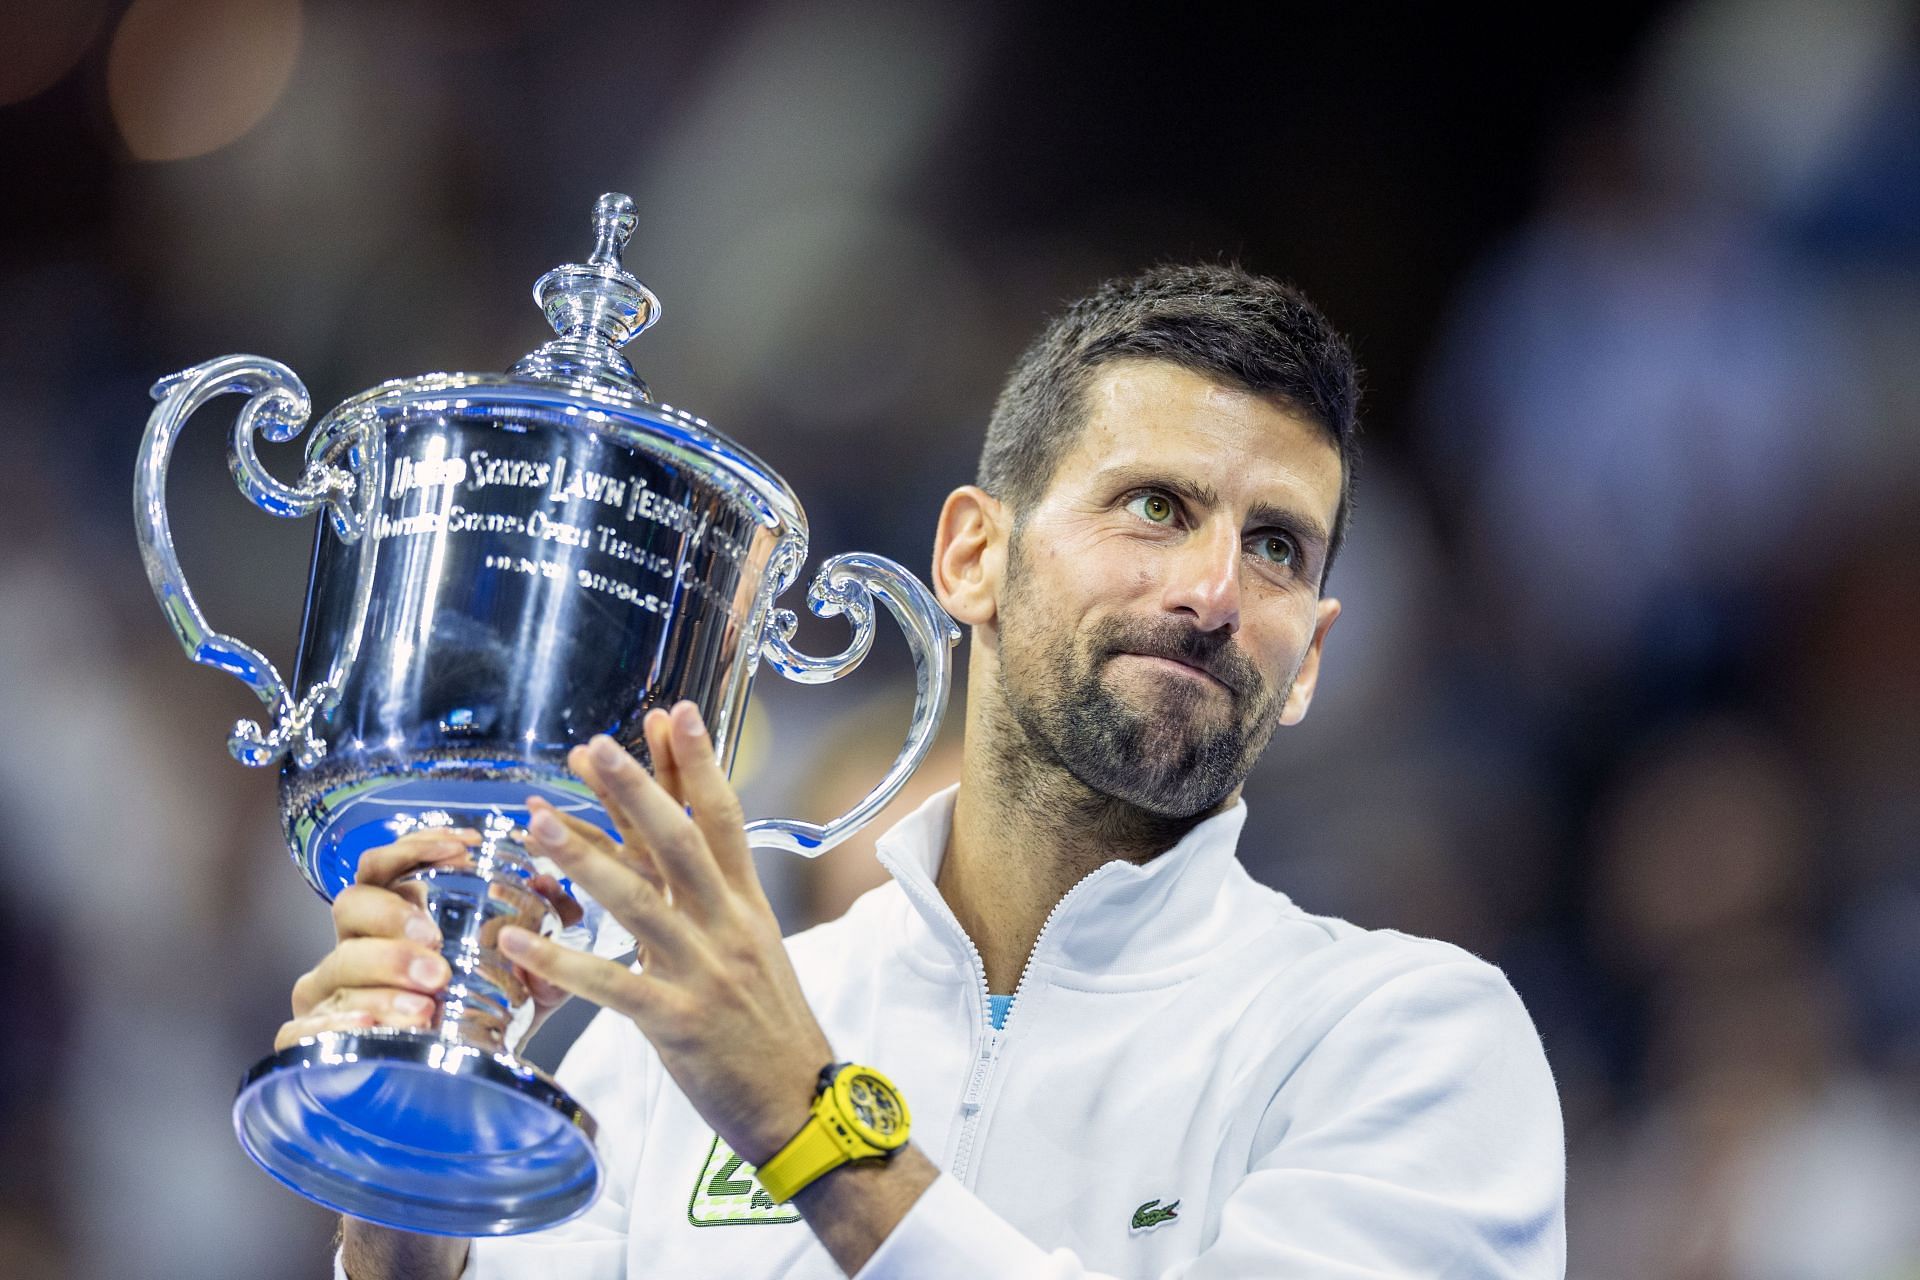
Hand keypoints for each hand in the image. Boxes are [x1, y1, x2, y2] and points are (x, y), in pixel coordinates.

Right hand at [275, 827, 582, 1050]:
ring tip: (426, 999)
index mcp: (395, 917)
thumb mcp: (531, 975)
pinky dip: (334, 1024)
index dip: (415, 847)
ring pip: (334, 965)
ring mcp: (332, 992)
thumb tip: (555, 892)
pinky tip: (372, 1027)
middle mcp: (356, 945)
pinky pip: (303, 1029)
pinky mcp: (316, 1044)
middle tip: (436, 945)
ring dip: (381, 973)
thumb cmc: (491, 1015)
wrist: (468, 1088)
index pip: (385, 864)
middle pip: (351, 905)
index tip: (464, 846)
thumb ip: (548, 935)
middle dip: (394, 919)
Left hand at [499, 701, 833, 1165]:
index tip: (672, 714)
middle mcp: (728, 928)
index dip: (698, 764)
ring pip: (640, 902)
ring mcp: (703, 973)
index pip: (723, 819)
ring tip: (536, 821)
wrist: (803, 1105)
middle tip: (592, 746)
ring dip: (585, 857)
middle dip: (635, 790)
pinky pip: (613, 984)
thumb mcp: (753, 950)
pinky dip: (563, 961)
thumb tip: (663, 855)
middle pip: (679, 843)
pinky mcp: (677, 1022)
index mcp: (748, 907)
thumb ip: (710, 902)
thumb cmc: (770, 1028)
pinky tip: (518, 939)